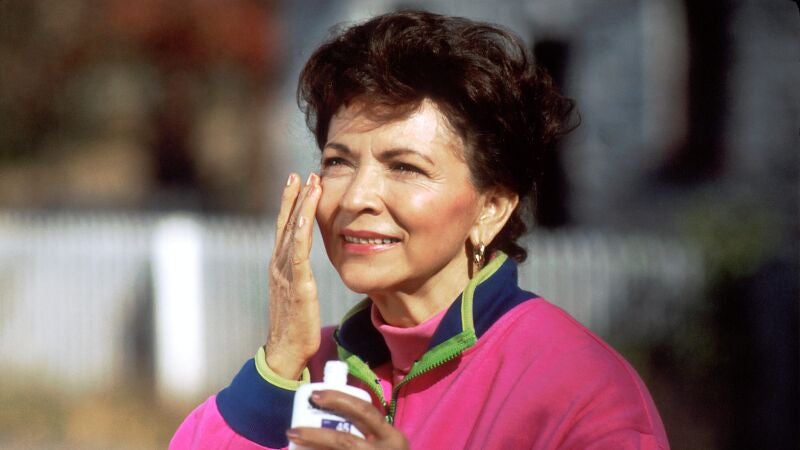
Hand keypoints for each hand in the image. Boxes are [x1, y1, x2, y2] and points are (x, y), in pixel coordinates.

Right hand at [265, 173, 322, 378]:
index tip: (297, 183)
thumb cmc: (295, 327)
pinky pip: (298, 252)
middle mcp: (278, 265)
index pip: (284, 229)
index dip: (290, 205)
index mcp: (279, 267)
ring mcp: (285, 273)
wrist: (285, 352)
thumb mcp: (298, 295)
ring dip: (301, 205)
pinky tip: (307, 214)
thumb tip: (306, 269)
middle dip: (293, 197)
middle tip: (301, 173)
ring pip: (292, 231)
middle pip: (285, 224)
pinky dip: (301, 230)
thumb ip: (300, 278)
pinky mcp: (297, 284)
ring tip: (310, 183)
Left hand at [287, 390, 409, 449]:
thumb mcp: (388, 443)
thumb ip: (367, 429)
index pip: (365, 411)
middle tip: (292, 430)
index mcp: (393, 438)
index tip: (315, 395)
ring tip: (293, 443)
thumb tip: (328, 412)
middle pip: (345, 441)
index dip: (339, 400)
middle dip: (316, 435)